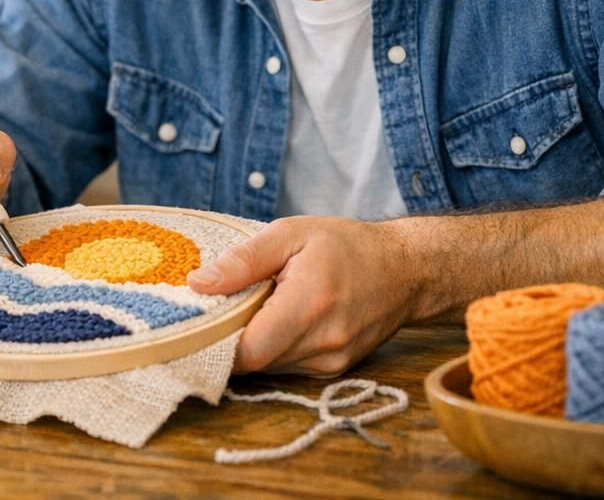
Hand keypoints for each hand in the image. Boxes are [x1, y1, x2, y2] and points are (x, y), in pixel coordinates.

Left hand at [187, 215, 414, 375]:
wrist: (405, 270)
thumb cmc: (346, 245)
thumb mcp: (291, 234)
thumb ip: (244, 260)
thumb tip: (198, 283)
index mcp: (309, 304)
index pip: (246, 351)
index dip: (216, 339)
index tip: (202, 316)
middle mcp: (324, 342)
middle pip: (254, 362)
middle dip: (233, 337)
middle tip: (228, 304)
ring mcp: (332, 362)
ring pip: (269, 367)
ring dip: (256, 343)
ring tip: (262, 306)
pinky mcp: (335, 370)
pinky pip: (288, 366)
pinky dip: (277, 347)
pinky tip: (283, 319)